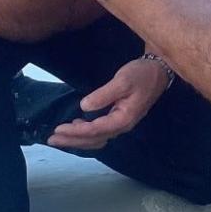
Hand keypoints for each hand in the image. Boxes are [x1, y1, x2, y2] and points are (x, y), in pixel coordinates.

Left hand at [46, 57, 169, 149]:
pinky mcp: (120, 118)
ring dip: (78, 140)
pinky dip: (87, 134)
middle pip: (94, 140)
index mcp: (124, 119)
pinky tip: (77, 127)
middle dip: (72, 140)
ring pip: (97, 139)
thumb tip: (84, 107)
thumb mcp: (122, 81)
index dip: (75, 132)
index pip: (95, 130)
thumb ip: (103, 95)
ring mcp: (122, 123)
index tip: (57, 129)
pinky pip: (101, 132)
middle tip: (51, 139)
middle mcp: (123, 125)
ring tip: (60, 137)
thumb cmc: (141, 75)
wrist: (159, 71)